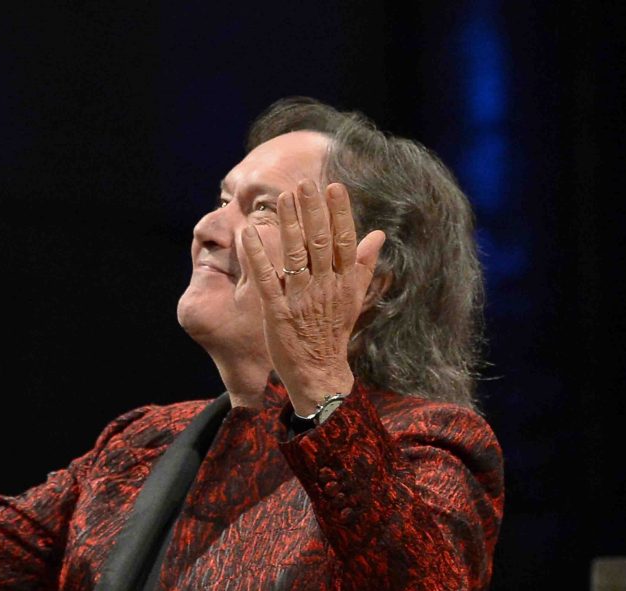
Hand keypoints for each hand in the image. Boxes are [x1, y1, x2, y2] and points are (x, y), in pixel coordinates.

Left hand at [241, 180, 384, 415]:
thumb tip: (378, 234)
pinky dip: (257, 256)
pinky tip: (247, 233)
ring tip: (283, 199)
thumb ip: (363, 265)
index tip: (334, 187)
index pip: (344, 241)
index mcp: (344, 282)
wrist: (319, 372)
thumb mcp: (355, 298)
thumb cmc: (334, 331)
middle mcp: (325, 287)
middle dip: (313, 212)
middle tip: (305, 184)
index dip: (340, 213)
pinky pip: (267, 279)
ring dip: (288, 226)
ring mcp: (301, 299)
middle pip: (320, 243)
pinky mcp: (278, 311)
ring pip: (295, 256)